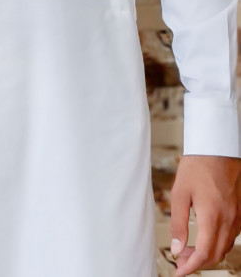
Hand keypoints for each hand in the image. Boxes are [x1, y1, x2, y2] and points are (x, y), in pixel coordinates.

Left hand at [170, 154, 240, 274]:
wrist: (217, 148)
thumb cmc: (197, 166)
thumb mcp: (180, 193)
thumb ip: (178, 223)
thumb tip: (176, 249)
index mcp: (212, 217)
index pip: (202, 254)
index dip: (189, 267)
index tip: (179, 272)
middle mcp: (227, 220)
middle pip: (214, 255)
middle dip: (196, 262)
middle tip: (180, 259)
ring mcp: (236, 217)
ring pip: (224, 248)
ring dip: (208, 254)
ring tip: (189, 248)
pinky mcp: (239, 212)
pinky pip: (231, 237)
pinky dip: (218, 243)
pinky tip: (205, 237)